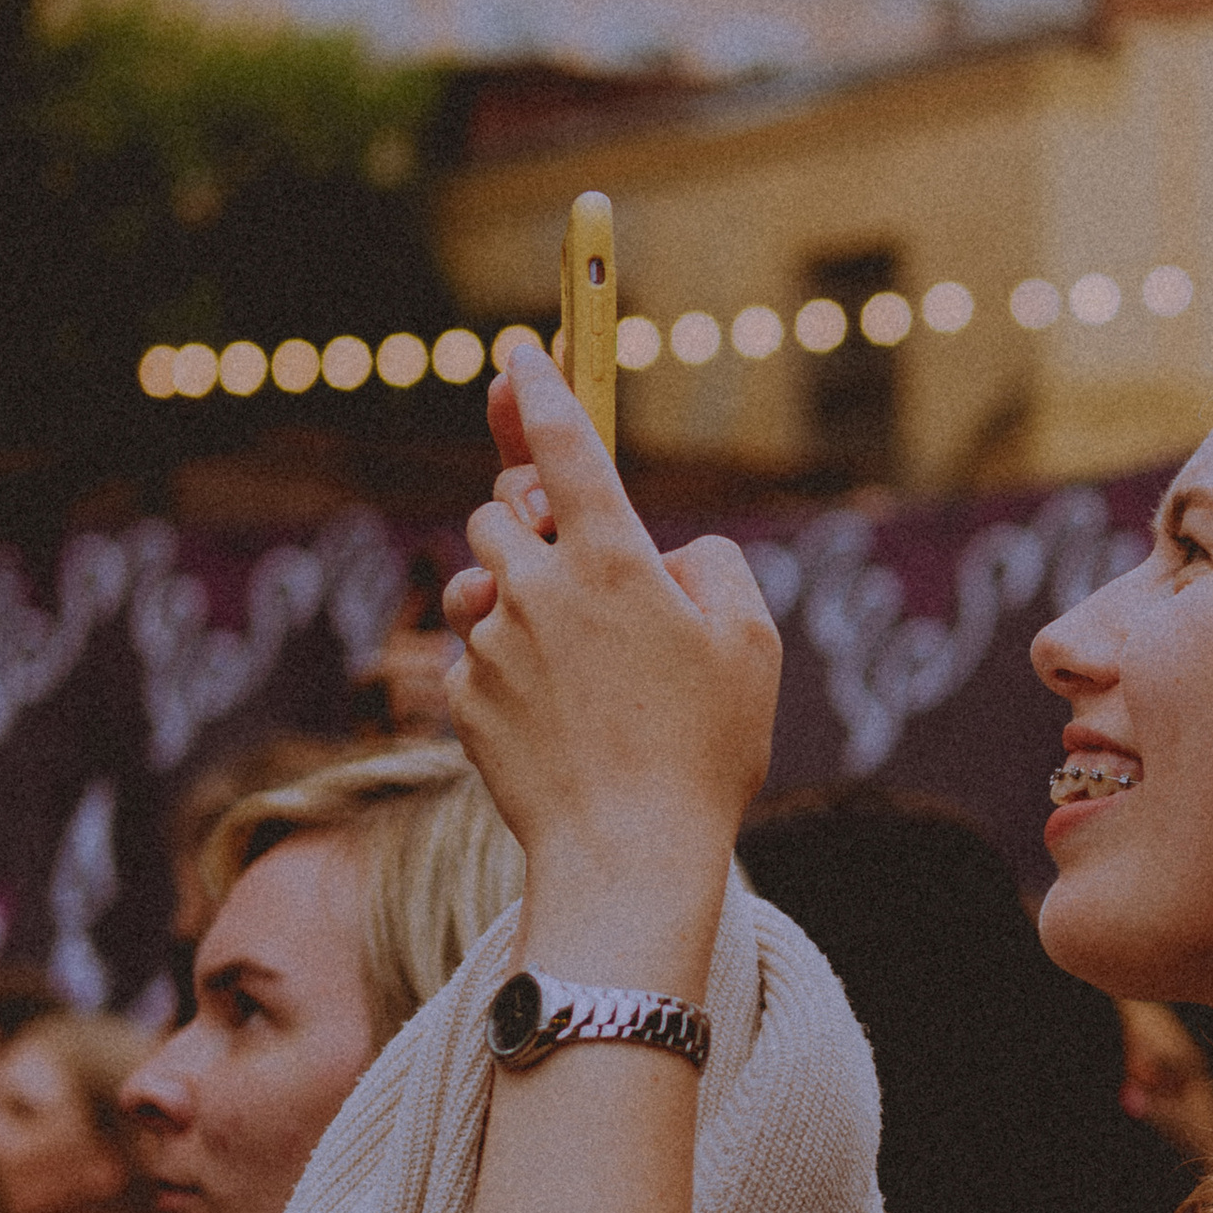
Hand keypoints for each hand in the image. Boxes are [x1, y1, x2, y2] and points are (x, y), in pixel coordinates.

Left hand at [443, 344, 780, 948]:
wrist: (625, 859)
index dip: (543, 389)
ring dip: (517, 597)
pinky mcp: (461, 697)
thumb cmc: (702, 753)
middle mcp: (538, 589)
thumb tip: (667, 558)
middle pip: (501, 512)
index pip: (566, 446)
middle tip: (583, 571)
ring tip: (578, 663)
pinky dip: (506, 667)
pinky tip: (556, 719)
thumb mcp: (751, 645)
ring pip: (482, 583)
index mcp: (613, 562)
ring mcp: (490, 644)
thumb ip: (714, 568)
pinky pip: (473, 653)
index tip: (520, 353)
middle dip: (532, 524)